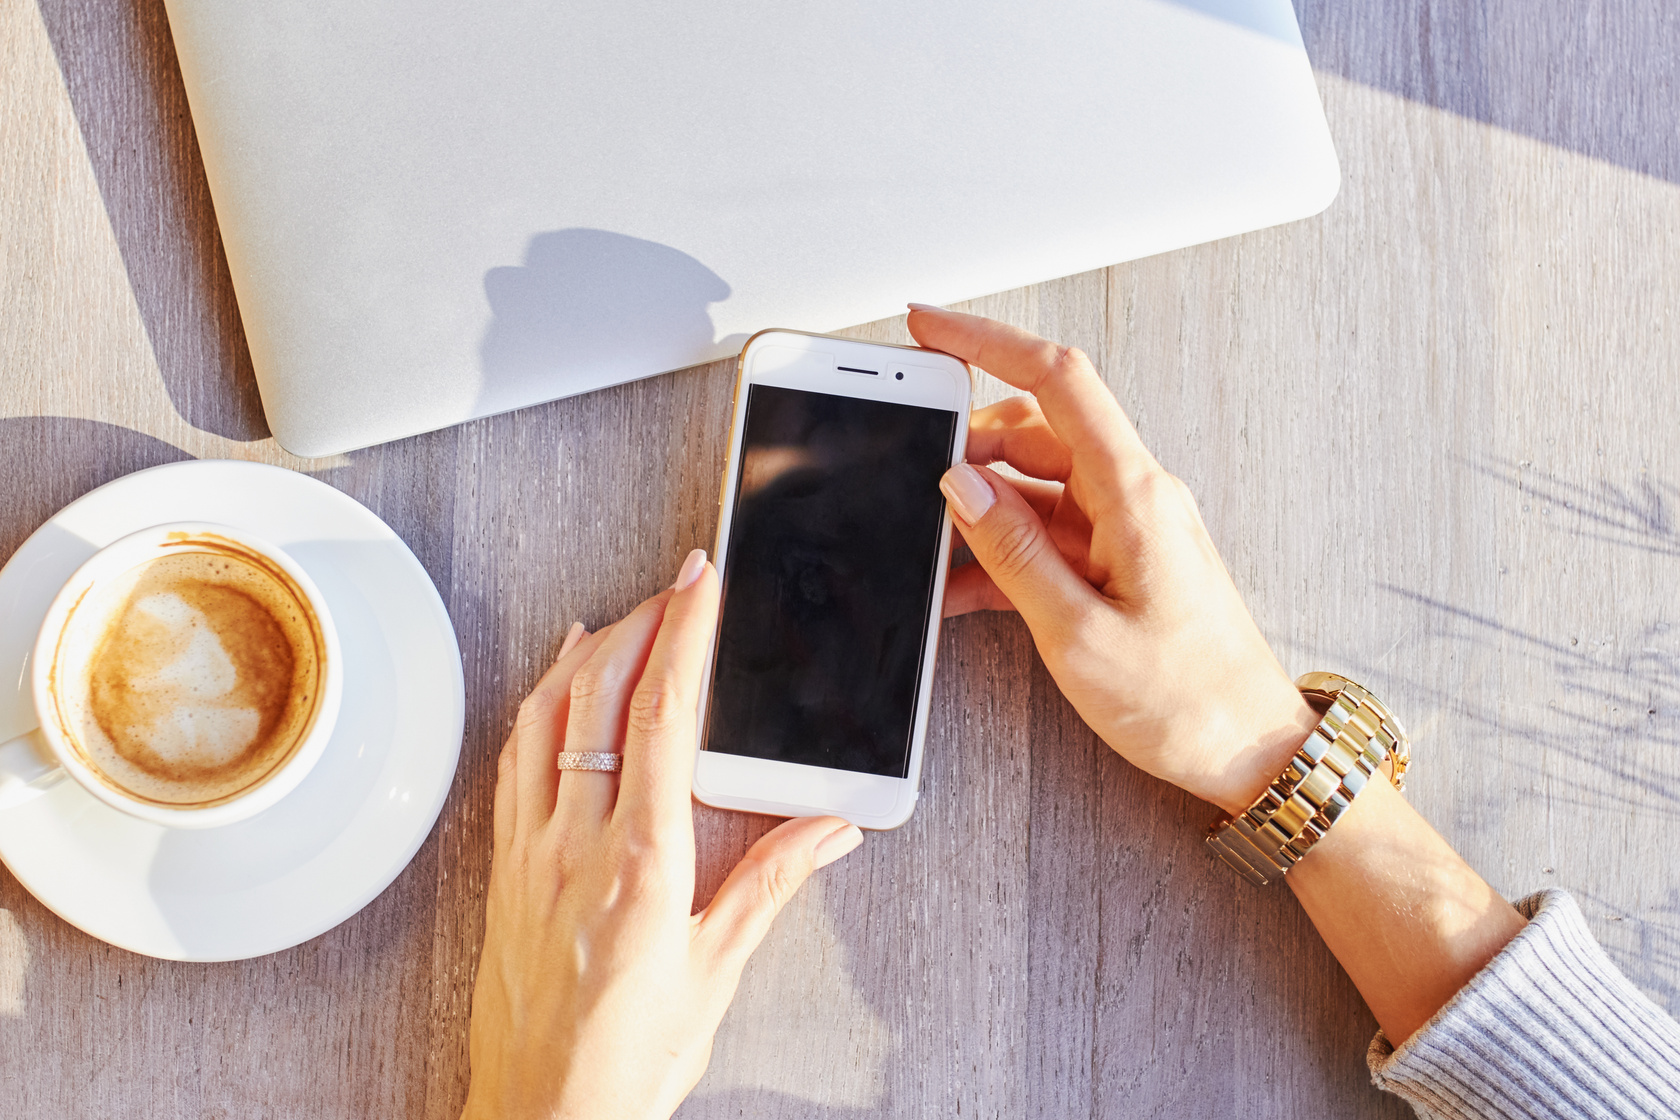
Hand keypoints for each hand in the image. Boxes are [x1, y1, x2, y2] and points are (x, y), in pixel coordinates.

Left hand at [461, 549, 863, 1119]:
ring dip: (587, 652)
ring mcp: (529, 852)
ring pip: (546, 717)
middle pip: (599, 696)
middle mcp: (575, 844)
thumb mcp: (719, 969)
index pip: (662, 717)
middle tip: (680, 583)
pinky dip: (538, 704)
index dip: (683, 636)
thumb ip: (773, 883)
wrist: (542, 1117)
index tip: (702, 585)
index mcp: (642, 864)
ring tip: (626, 615)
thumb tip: (831, 825)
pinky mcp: (502, 868)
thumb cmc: (628, 1060)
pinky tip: (557, 685)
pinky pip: (513, 760)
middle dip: (643, 621)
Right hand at [909, 307, 1316, 814]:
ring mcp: (1129, 527)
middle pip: (1036, 430)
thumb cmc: (1185, 702)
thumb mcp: (1077, 635)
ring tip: (932, 547)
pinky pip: (1051, 531)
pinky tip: (964, 583)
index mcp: (1134, 496)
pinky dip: (1004, 547)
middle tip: (909, 472)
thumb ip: (1012, 554)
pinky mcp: (1123, 560)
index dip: (987, 341)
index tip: (928, 327)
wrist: (1251, 752)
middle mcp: (1135, 496)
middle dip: (966, 443)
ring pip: (1036, 483)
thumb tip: (960, 486)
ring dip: (980, 506)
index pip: (1057, 381)